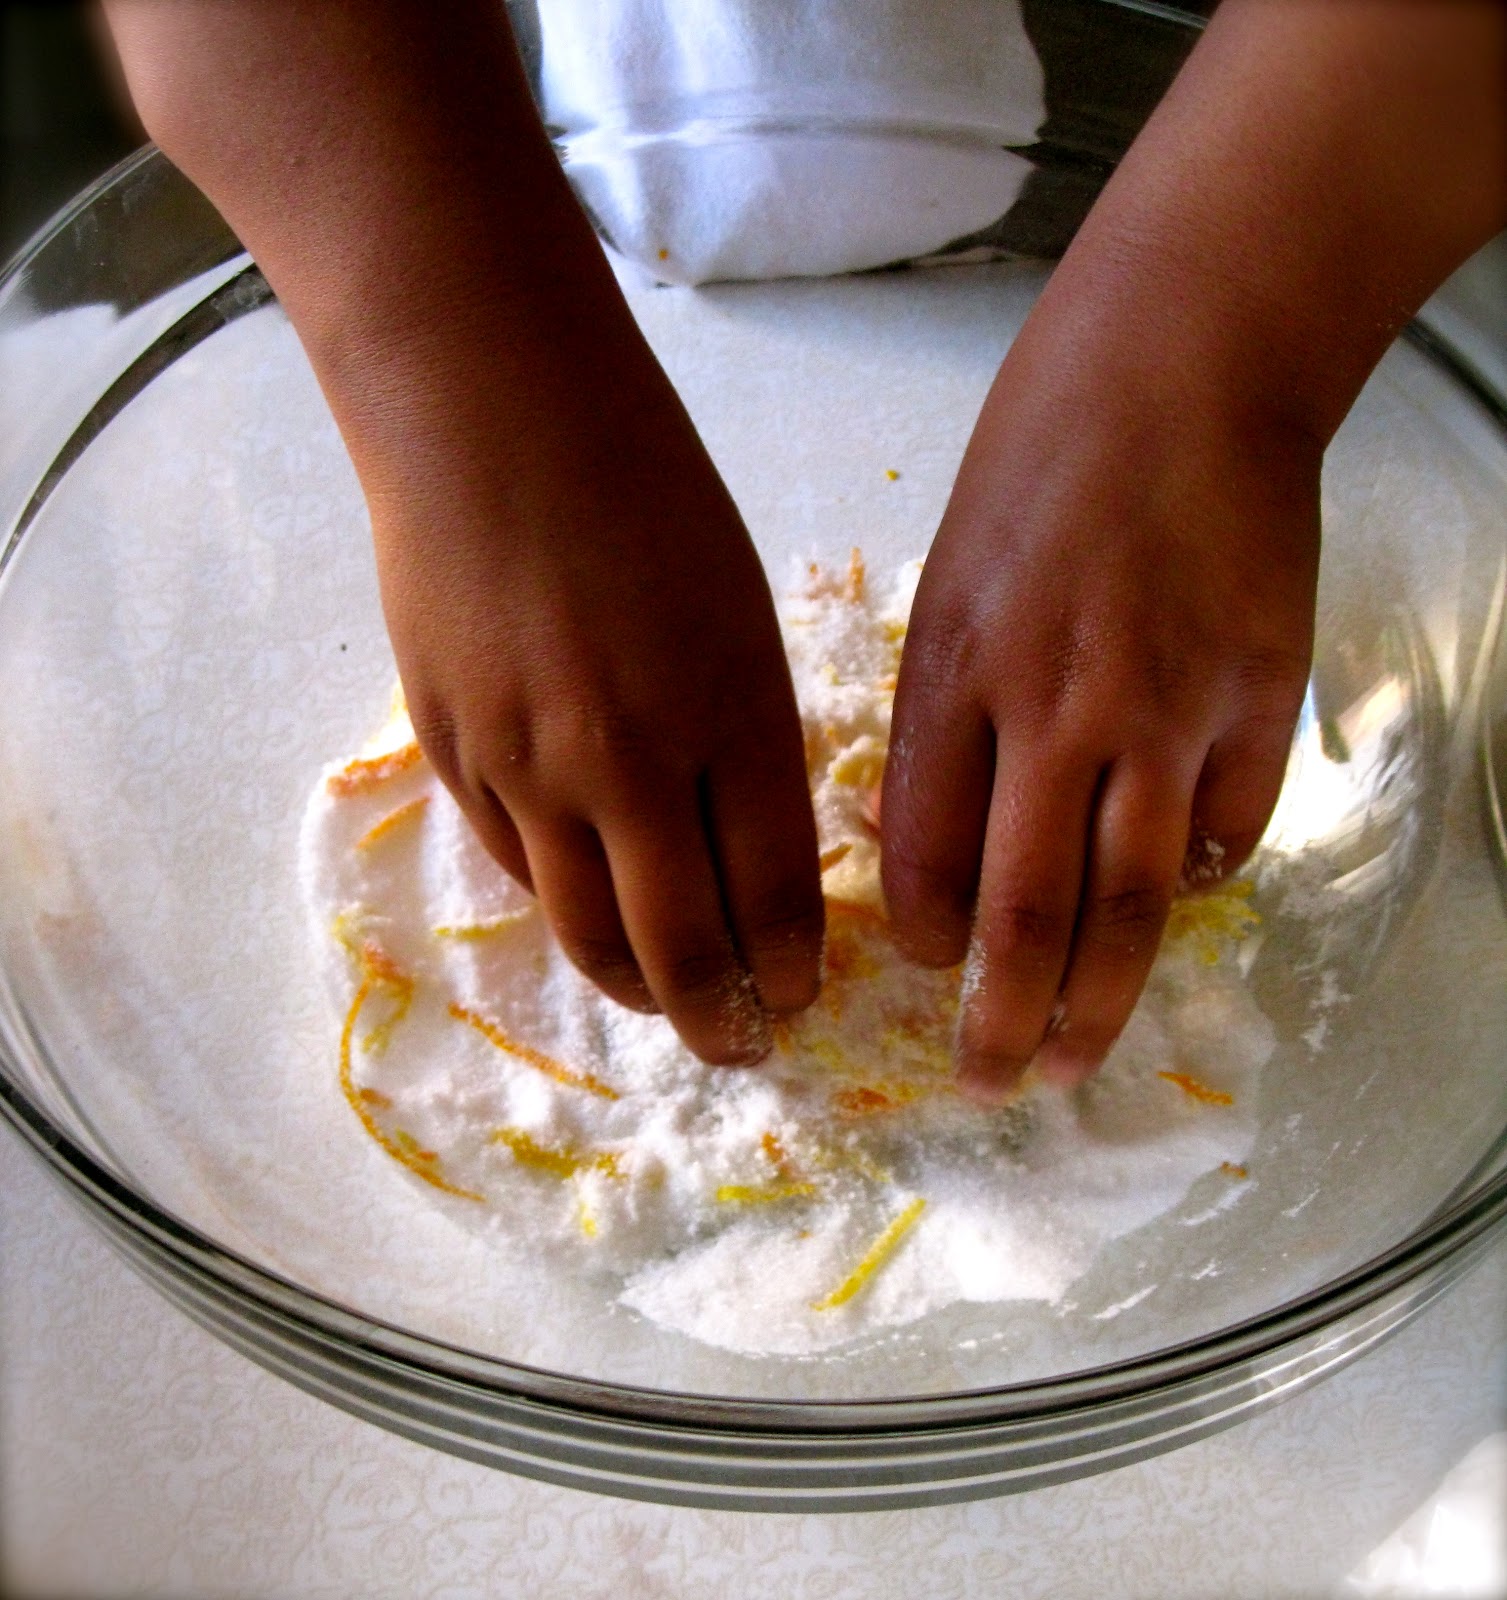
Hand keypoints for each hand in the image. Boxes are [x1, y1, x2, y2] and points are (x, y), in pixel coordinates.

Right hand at [367, 297, 823, 1065]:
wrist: (489, 413)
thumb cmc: (645, 487)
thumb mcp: (739, 610)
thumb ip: (749, 739)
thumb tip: (748, 852)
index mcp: (732, 715)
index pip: (774, 894)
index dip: (791, 964)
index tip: (801, 994)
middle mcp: (632, 763)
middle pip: (682, 945)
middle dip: (724, 1016)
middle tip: (745, 1043)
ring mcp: (530, 766)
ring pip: (587, 932)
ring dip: (639, 990)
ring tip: (668, 1007)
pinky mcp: (452, 753)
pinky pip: (516, 870)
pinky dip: (563, 910)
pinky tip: (590, 919)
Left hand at [882, 313, 1318, 1101]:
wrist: (1182, 360)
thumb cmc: (1042, 457)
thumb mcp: (949, 578)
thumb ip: (945, 714)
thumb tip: (950, 840)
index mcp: (953, 673)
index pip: (921, 855)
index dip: (920, 936)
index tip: (927, 969)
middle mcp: (1054, 709)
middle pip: (1024, 913)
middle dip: (999, 1022)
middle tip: (989, 1085)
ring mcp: (1167, 711)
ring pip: (1129, 906)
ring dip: (1099, 1003)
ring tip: (1074, 1063)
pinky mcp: (1261, 699)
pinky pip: (1223, 835)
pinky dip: (1191, 883)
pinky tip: (1166, 905)